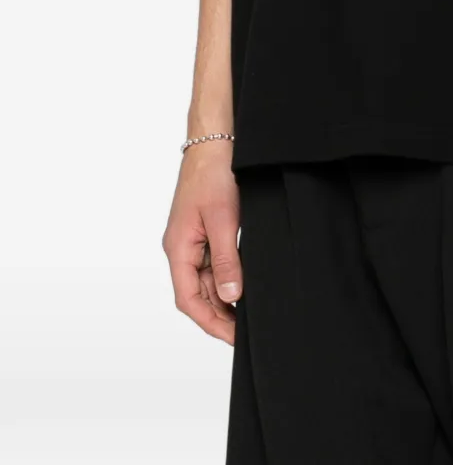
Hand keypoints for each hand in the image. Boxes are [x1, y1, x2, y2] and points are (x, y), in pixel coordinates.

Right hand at [162, 139, 241, 343]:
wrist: (215, 140)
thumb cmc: (214, 175)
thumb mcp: (224, 220)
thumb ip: (225, 260)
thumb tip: (230, 296)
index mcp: (178, 248)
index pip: (189, 300)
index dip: (210, 322)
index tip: (234, 337)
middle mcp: (181, 247)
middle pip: (196, 294)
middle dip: (220, 314)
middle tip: (246, 331)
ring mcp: (192, 239)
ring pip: (205, 280)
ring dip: (224, 297)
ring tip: (248, 313)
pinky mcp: (205, 229)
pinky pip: (212, 262)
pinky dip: (226, 277)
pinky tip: (243, 283)